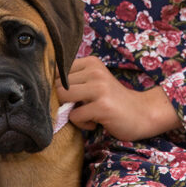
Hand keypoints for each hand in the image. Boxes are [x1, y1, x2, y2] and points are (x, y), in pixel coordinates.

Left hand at [55, 56, 181, 140]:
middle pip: (58, 85)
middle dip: (64, 101)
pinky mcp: (102, 106)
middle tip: (80, 108)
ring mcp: (99, 88)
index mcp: (91, 62)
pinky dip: (82, 124)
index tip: (71, 98)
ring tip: (86, 114)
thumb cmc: (112, 100)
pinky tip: (96, 122)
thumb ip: (73, 82)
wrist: (142, 113)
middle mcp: (95, 71)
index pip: (57, 72)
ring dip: (71, 112)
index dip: (58, 88)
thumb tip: (43, 90)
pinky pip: (75, 116)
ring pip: (63, 98)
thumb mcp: (94, 82)